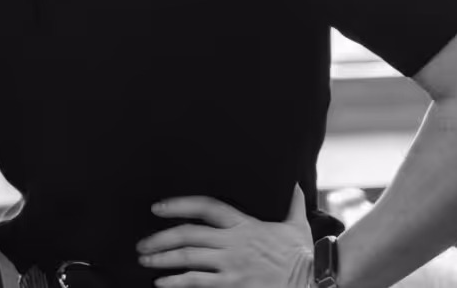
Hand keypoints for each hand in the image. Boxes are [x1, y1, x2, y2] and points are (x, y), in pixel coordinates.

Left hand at [136, 184, 312, 287]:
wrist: (314, 283)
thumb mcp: (296, 224)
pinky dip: (176, 283)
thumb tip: (295, 180)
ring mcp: (231, 266)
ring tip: (145, 262)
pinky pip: (197, 283)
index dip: (179, 204)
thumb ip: (291, 201)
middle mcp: (233, 242)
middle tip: (141, 244)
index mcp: (243, 223)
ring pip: (188, 258)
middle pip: (188, 234)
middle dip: (160, 238)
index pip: (205, 206)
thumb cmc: (303, 257)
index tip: (158, 207)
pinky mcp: (233, 287)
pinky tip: (162, 284)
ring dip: (162, 259)